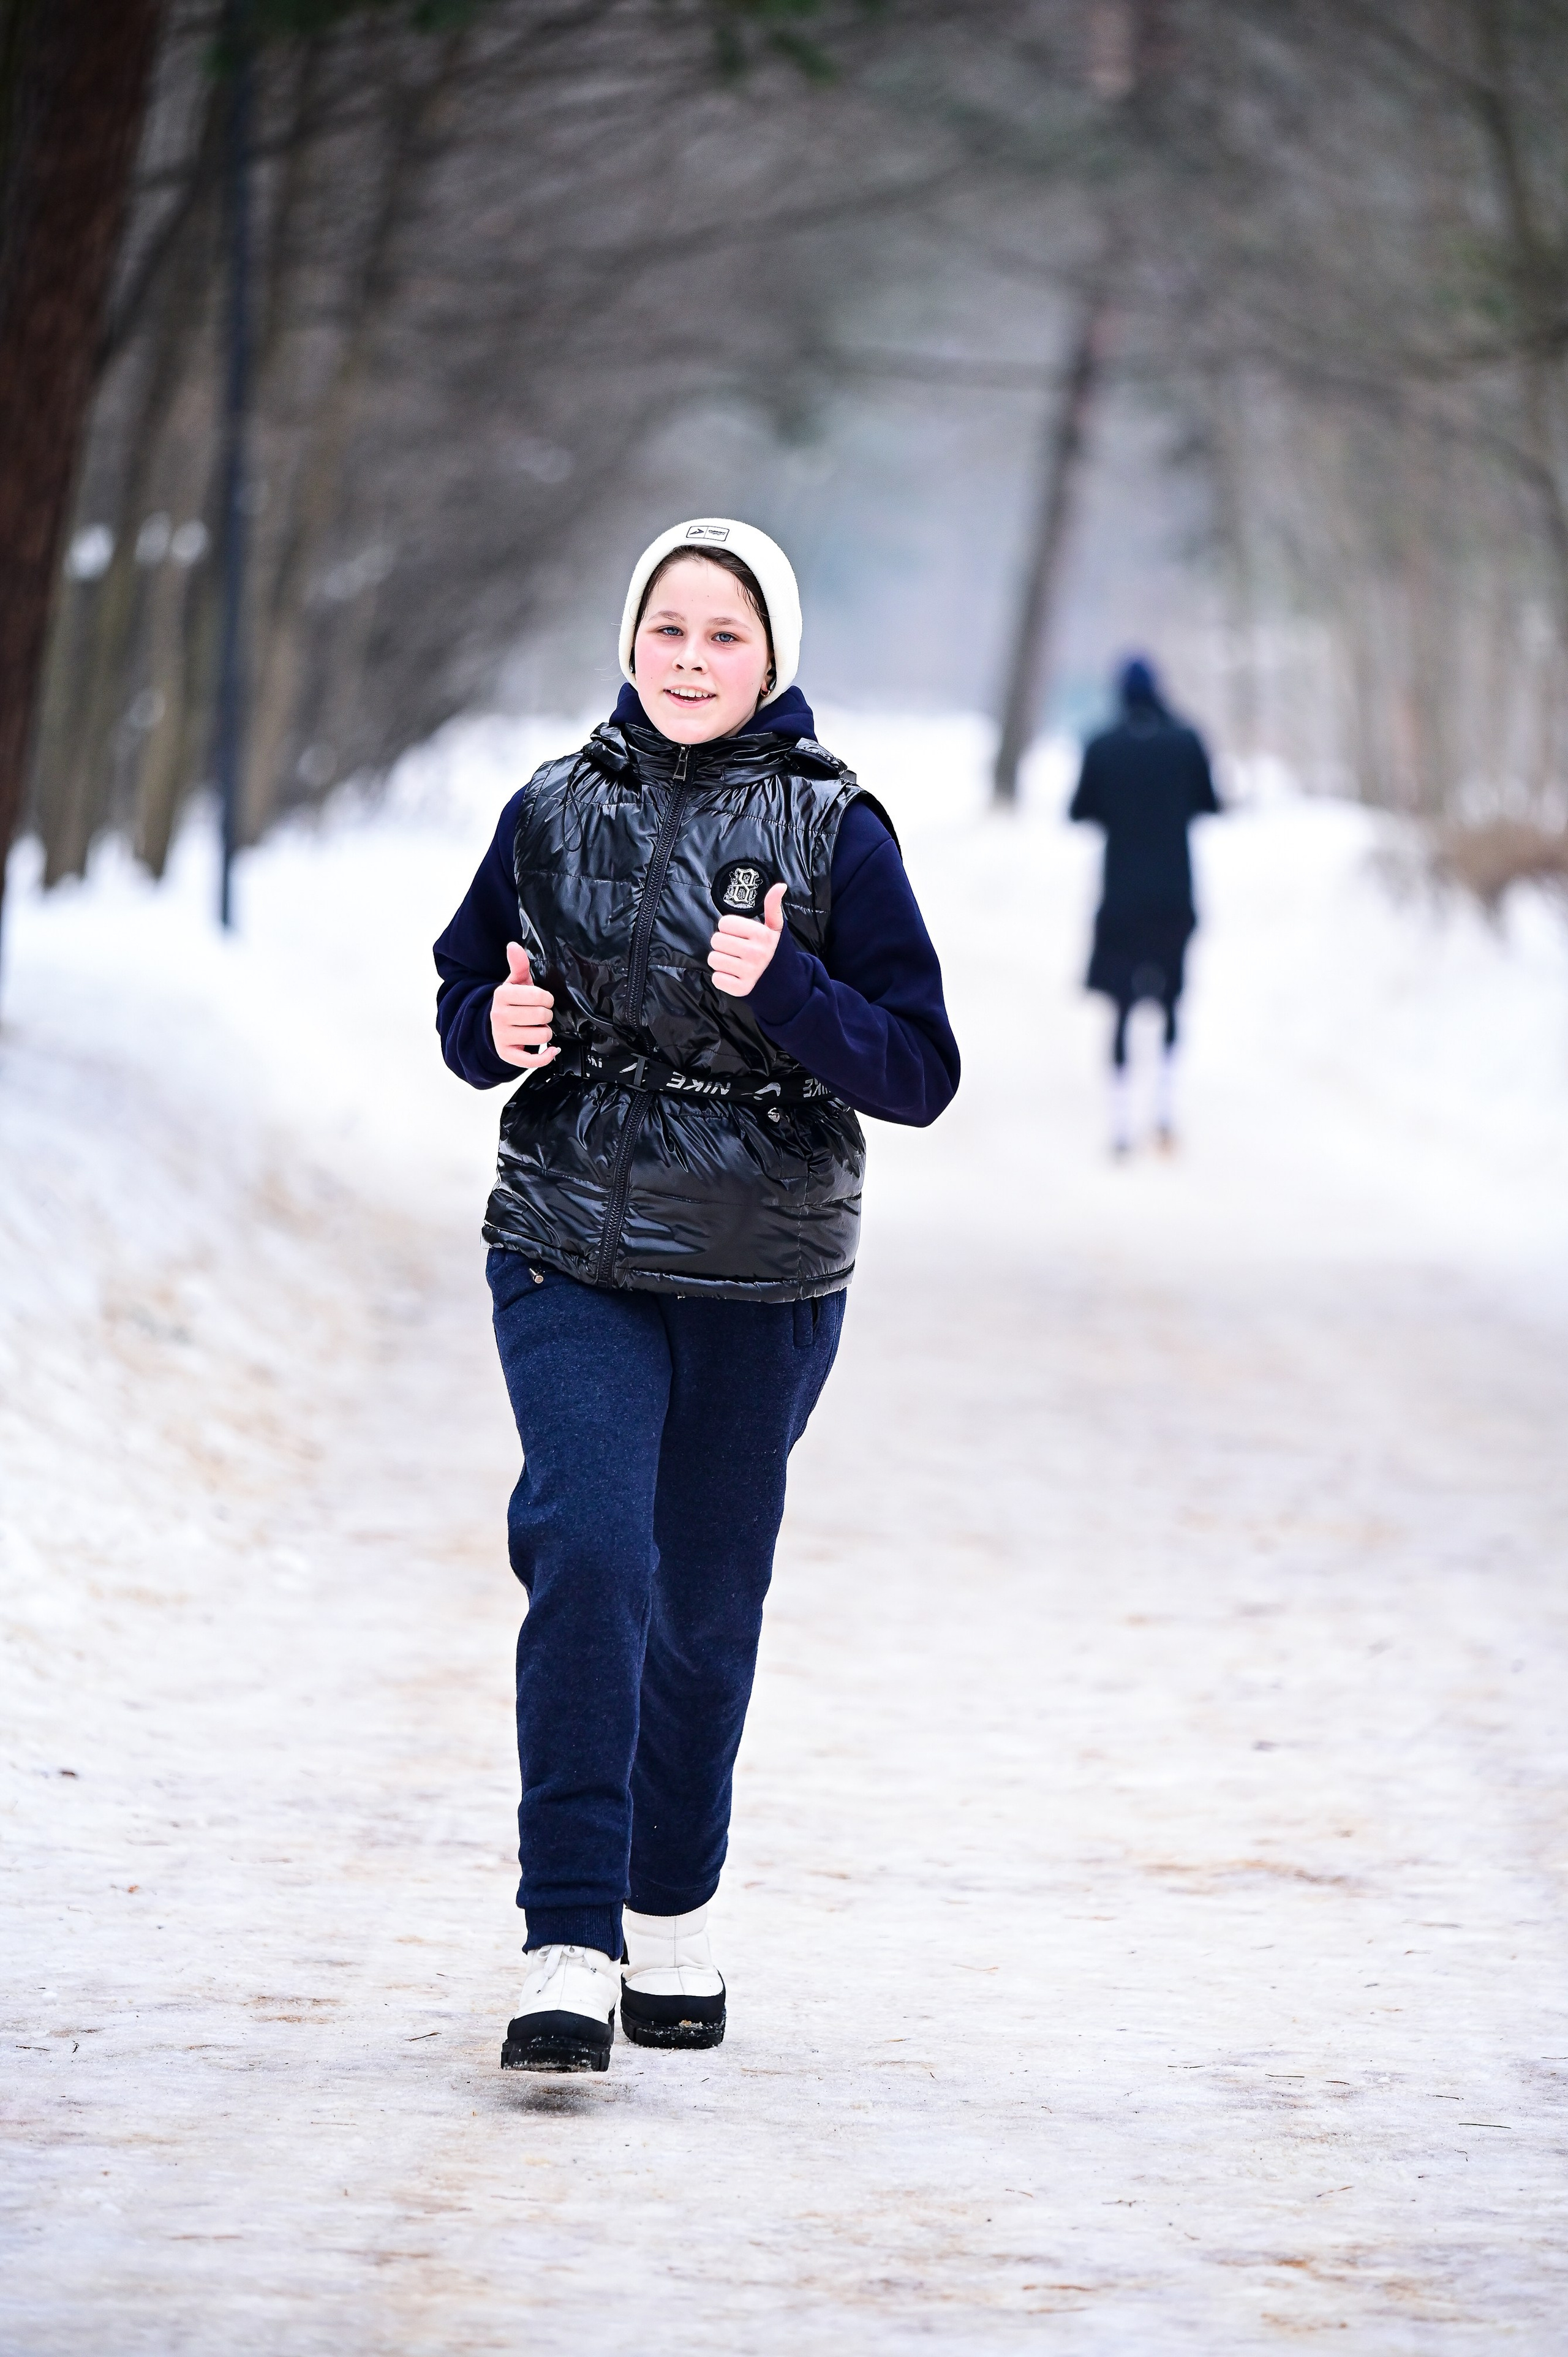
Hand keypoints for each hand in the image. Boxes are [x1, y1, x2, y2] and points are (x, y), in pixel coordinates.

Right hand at [491, 942, 557, 1068]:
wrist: (498, 1025)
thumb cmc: (513, 1001)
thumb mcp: (516, 981)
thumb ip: (518, 964)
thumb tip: (513, 945)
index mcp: (502, 995)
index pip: (540, 997)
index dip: (547, 999)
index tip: (543, 1000)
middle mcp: (498, 1016)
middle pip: (542, 1017)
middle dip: (547, 1015)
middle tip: (540, 1014)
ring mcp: (501, 1037)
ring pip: (541, 1036)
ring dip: (546, 1032)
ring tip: (537, 1028)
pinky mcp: (506, 1055)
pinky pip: (532, 1061)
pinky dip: (547, 1056)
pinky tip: (551, 1049)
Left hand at [708, 881, 786, 997]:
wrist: (784, 983)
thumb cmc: (775, 951)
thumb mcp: (775, 929)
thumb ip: (772, 906)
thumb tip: (780, 885)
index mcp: (761, 934)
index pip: (724, 923)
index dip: (729, 928)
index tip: (740, 935)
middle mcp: (755, 953)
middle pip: (716, 940)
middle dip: (723, 944)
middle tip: (735, 949)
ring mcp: (749, 972)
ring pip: (713, 959)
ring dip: (721, 961)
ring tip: (734, 962)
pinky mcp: (743, 989)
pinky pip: (717, 978)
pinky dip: (722, 978)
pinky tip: (735, 975)